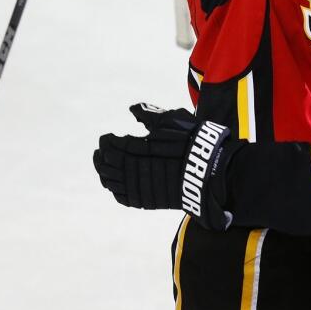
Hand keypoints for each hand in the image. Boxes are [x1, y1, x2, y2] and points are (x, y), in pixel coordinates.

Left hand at [94, 103, 232, 229]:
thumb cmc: (191, 139)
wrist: (209, 168)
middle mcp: (133, 168)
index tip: (107, 137)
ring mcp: (139, 186)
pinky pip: (122, 197)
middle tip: (101, 151)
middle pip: (107, 163)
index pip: (111, 145)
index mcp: (136, 147)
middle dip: (102, 156)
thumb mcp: (171, 119)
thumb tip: (133, 109)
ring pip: (111, 182)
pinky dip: (115, 189)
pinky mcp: (146, 200)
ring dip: (104, 172)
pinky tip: (115, 182)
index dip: (106, 141)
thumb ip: (149, 114)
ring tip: (104, 165)